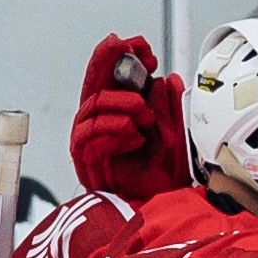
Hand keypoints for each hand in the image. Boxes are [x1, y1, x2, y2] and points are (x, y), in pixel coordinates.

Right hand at [70, 34, 190, 201]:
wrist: (159, 212)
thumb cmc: (162, 179)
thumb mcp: (173, 138)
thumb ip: (169, 109)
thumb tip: (169, 78)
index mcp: (117, 113)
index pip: (111, 77)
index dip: (121, 56)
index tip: (142, 45)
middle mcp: (99, 122)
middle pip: (94, 83)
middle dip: (109, 61)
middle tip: (128, 50)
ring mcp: (89, 140)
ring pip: (93, 107)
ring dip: (120, 105)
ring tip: (144, 115)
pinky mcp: (85, 160)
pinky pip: (90, 137)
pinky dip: (113, 132)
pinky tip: (134, 136)